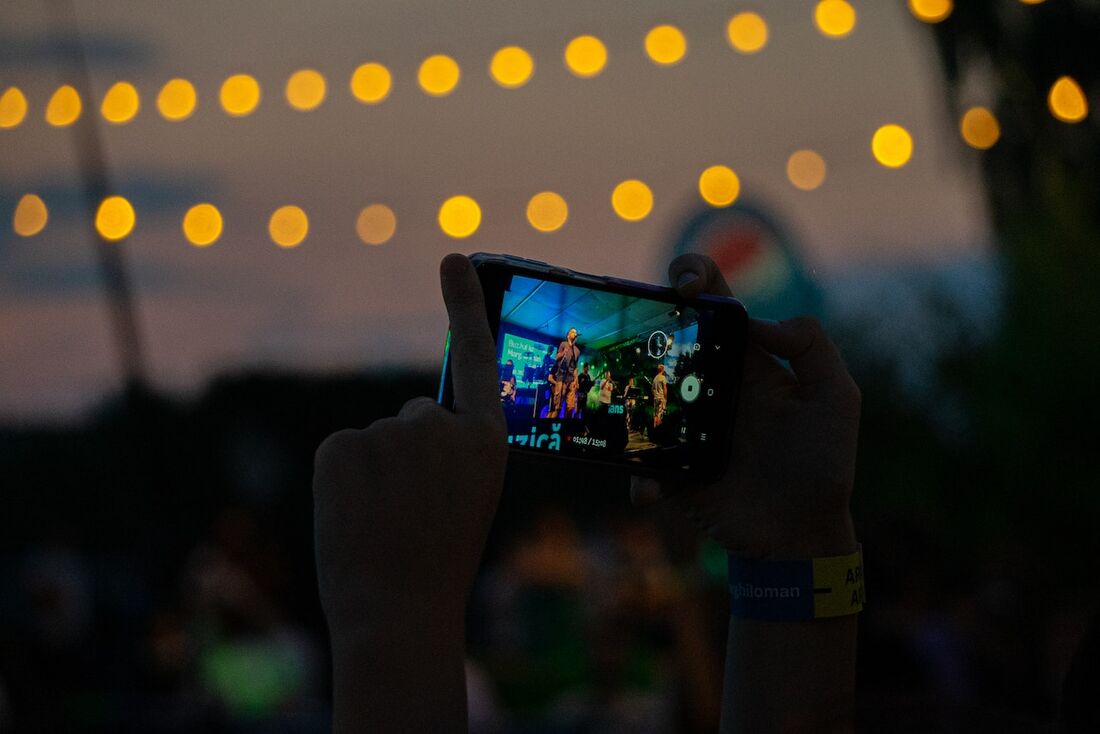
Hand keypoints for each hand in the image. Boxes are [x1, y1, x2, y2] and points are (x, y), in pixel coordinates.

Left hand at [313, 254, 507, 635]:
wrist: (398, 613)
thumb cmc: (439, 560)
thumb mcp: (467, 495)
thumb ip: (450, 447)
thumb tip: (410, 417)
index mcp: (488, 441)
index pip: (476, 358)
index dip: (464, 307)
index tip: (453, 259)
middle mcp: (442, 426)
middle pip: (416, 416)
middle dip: (408, 455)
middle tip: (411, 511)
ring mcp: (390, 433)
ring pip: (377, 438)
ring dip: (375, 473)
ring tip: (385, 522)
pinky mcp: (342, 445)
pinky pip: (343, 450)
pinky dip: (344, 479)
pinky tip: (356, 515)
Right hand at [633, 254, 860, 559]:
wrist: (802, 533)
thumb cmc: (823, 462)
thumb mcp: (837, 397)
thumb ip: (811, 346)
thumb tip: (758, 320)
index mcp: (745, 359)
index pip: (716, 302)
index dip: (696, 276)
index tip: (687, 286)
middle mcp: (708, 384)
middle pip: (664, 336)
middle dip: (641, 319)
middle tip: (637, 327)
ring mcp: (684, 424)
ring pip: (637, 393)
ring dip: (622, 392)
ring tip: (621, 404)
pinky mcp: (670, 467)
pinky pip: (639, 462)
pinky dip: (638, 475)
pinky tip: (650, 490)